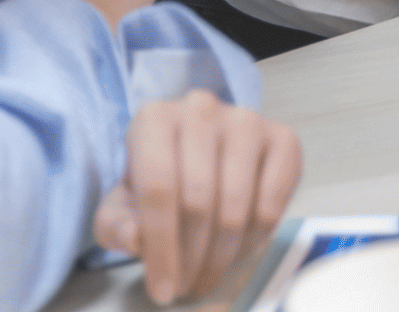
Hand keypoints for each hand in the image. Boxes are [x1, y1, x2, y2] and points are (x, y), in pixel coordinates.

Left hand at [94, 90, 302, 304]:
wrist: (202, 150)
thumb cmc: (159, 179)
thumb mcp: (123, 203)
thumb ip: (115, 223)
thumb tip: (134, 236)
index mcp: (155, 119)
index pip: (158, 187)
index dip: (161, 246)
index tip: (162, 289)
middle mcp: (201, 109)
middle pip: (198, 199)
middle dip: (191, 257)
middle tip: (186, 287)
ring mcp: (246, 120)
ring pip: (236, 204)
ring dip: (221, 255)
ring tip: (208, 274)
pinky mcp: (283, 137)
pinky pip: (272, 201)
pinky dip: (255, 238)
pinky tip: (238, 248)